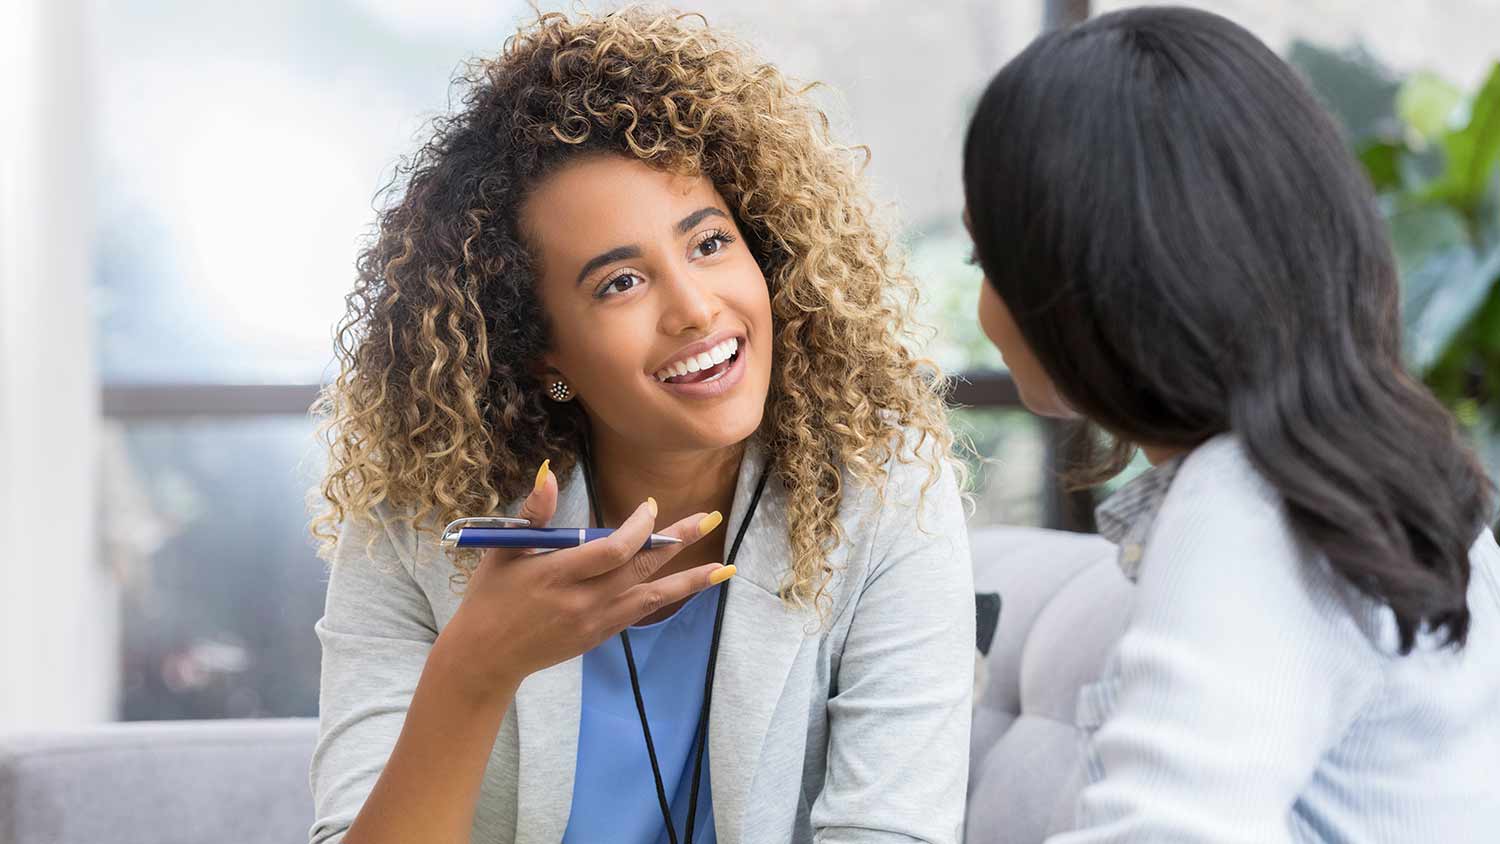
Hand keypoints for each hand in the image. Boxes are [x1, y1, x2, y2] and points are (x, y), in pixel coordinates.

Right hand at [434, 461, 730, 701]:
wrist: (485, 657)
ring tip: (723, 568)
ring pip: (651, 597)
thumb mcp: (505, 549)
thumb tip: (550, 473)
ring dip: (689, 580)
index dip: (638, 527)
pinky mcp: (599, 636)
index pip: (612, 549)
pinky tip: (689, 586)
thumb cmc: (490, 596)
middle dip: (676, 541)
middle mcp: (581, 600)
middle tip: (710, 517)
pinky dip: (667, 597)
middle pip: (640, 568)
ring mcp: (594, 622)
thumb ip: (533, 513)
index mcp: (556, 574)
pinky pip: (640, 612)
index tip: (650, 506)